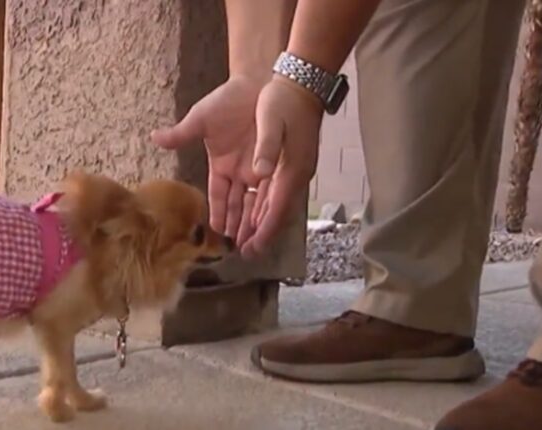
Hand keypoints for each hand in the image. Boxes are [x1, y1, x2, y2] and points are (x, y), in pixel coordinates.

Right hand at [151, 76, 264, 245]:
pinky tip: (272, 223)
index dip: (217, 214)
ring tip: (255, 244)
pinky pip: (275, 189)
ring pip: (257, 202)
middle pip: (239, 206)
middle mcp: (239, 172)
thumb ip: (181, 134)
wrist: (256, 82)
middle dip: (239, 227)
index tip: (217, 232)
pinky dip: (273, 206)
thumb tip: (154, 138)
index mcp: (220, 165)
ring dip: (255, 223)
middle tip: (239, 249)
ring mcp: (258, 169)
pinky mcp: (275, 163)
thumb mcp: (201, 118)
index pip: (218, 196)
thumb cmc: (227, 100)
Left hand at [242, 75, 322, 254]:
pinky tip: (249, 214)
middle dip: (260, 232)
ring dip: (257, 221)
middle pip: (275, 211)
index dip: (264, 229)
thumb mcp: (271, 120)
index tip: (254, 247)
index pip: (277, 207)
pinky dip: (259, 205)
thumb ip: (265, 147)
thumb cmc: (283, 100)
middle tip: (246, 253)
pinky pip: (269, 191)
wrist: (298, 81)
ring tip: (244, 240)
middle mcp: (292, 174)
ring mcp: (289, 169)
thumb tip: (258, 173)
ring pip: (271, 203)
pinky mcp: (283, 162)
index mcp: (290, 168)